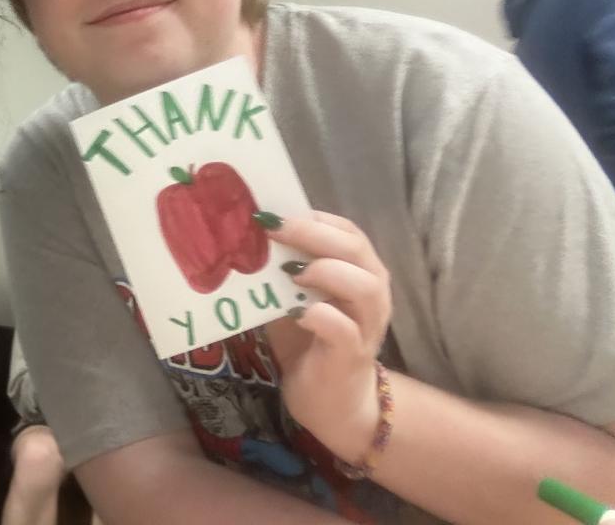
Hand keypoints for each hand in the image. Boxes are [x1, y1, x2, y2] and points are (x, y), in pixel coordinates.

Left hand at [262, 210, 392, 463]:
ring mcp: (367, 325)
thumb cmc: (310, 340)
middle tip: (273, 229)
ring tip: (291, 272)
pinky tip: (296, 312)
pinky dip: (320, 316)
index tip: (276, 212)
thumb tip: (242, 236)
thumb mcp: (292, 296)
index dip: (314, 218)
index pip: (348, 231)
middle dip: (312, 234)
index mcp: (360, 271)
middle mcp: (372, 293)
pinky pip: (343, 329)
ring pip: (363, 286)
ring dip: (325, 271)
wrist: (331, 401)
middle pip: (355, 249)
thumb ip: (280, 269)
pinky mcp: (352, 355)